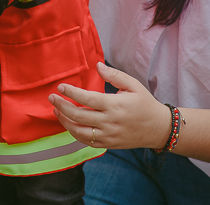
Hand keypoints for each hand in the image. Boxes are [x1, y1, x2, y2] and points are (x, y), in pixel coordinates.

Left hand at [49, 62, 172, 149]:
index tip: (60, 86)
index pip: (87, 99)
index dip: (71, 93)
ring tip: (56, 111)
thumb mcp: (133, 85)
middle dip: (61, 106)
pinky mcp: (108, 144)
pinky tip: (69, 124)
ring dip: (64, 122)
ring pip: (79, 132)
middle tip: (51, 98)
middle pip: (78, 116)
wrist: (158, 128)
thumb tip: (97, 65)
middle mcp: (109, 122)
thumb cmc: (145, 103)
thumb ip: (114, 75)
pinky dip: (74, 133)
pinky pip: (86, 141)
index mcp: (115, 105)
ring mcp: (108, 135)